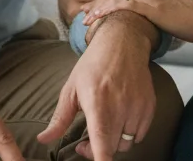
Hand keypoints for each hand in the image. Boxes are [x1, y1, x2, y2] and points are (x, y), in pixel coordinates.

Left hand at [37, 15, 154, 159]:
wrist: (122, 43)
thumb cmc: (93, 66)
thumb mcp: (71, 89)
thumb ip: (59, 119)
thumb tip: (43, 140)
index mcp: (98, 103)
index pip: (103, 142)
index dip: (100, 159)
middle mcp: (121, 107)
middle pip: (112, 148)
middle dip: (98, 150)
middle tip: (86, 141)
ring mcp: (138, 107)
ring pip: (127, 143)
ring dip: (114, 141)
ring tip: (104, 126)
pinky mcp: (150, 107)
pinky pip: (139, 134)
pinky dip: (129, 133)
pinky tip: (119, 119)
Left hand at [81, 0, 192, 44]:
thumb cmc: (185, 19)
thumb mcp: (162, 10)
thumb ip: (147, 10)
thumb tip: (136, 22)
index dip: (101, 0)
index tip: (90, 10)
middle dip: (95, 3)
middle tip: (82, 15)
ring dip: (97, 8)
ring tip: (85, 19)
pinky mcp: (150, 4)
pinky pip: (123, 5)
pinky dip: (107, 10)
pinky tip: (97, 18)